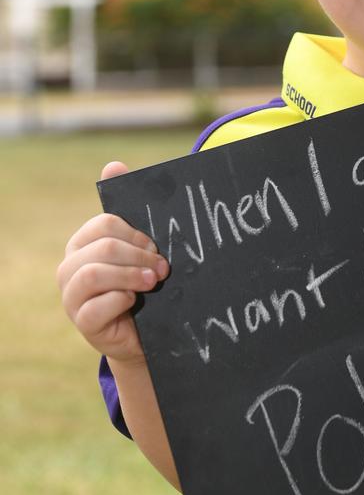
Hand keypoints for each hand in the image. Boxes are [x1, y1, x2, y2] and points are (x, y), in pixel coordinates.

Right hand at [57, 161, 168, 362]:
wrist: (144, 329)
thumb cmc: (142, 281)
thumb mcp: (140, 245)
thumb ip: (128, 208)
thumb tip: (113, 165)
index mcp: (83, 242)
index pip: (105, 223)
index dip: (136, 233)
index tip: (157, 246)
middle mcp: (70, 266)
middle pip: (103, 247)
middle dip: (139, 255)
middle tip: (162, 269)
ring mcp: (71, 296)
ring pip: (95, 274)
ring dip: (131, 276)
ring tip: (152, 282)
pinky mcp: (82, 322)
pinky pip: (95, 307)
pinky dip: (121, 301)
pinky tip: (134, 303)